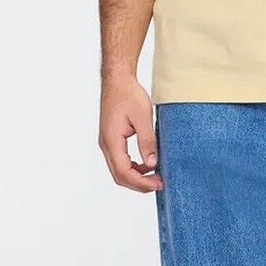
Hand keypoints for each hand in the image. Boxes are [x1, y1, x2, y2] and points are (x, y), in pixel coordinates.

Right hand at [99, 73, 162, 191]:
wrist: (117, 80)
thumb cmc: (128, 94)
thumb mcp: (143, 117)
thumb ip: (147, 141)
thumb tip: (152, 163)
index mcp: (112, 140)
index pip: (124, 172)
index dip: (141, 182)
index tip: (158, 184)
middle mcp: (106, 145)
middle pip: (119, 176)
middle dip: (139, 184)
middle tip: (159, 184)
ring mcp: (107, 143)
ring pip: (119, 170)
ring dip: (136, 177)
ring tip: (155, 176)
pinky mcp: (111, 139)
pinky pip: (120, 161)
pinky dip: (133, 167)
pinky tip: (147, 164)